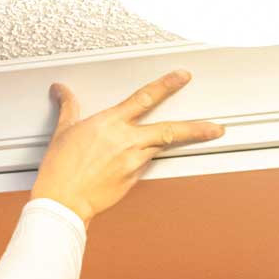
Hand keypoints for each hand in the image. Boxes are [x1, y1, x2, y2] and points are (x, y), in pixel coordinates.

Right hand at [31, 70, 224, 224]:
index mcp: (110, 123)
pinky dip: (146, 159)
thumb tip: (61, 91)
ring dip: (184, 142)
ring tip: (206, 135)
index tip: (182, 77)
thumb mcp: (63, 131)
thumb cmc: (60, 168)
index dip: (167, 85)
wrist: (63, 201)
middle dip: (198, 128)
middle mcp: (126, 140)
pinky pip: (146, 164)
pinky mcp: (133, 180)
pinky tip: (140, 160)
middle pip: (170, 129)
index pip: (145, 97)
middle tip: (218, 127)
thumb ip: (69, 108)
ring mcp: (133, 162)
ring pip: (163, 147)